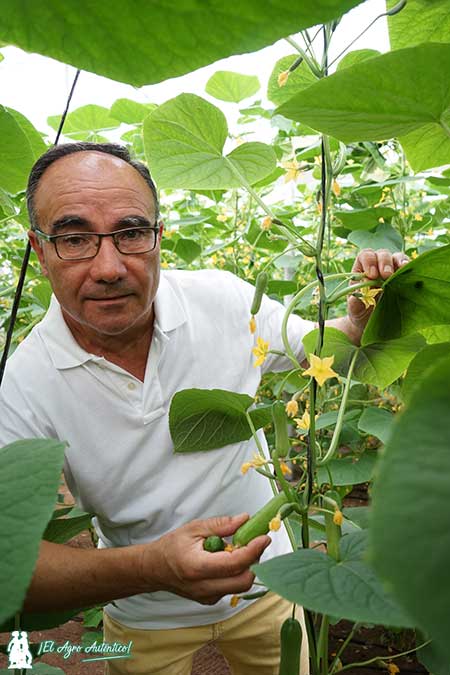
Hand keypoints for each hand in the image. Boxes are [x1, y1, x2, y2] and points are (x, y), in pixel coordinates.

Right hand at [139, 514, 270, 604]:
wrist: (154, 569)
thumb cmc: (171, 546)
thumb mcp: (193, 528)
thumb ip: (220, 525)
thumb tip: (244, 520)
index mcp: (198, 567)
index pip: (234, 563)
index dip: (253, 550)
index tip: (263, 537)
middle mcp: (204, 587)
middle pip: (243, 581)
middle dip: (254, 561)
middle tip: (253, 542)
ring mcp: (207, 597)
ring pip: (240, 586)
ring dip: (246, 567)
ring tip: (238, 549)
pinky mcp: (210, 600)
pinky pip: (232, 588)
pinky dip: (236, 574)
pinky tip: (228, 560)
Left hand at [347, 248, 408, 332]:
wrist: (372, 321)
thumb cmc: (361, 311)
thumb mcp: (355, 309)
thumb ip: (355, 302)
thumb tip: (359, 294)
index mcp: (361, 269)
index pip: (365, 256)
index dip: (369, 261)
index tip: (372, 275)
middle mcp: (377, 265)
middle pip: (382, 254)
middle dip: (384, 262)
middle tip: (386, 275)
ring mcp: (392, 269)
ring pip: (397, 257)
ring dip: (399, 261)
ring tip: (402, 268)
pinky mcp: (403, 276)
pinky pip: (408, 267)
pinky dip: (410, 267)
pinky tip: (411, 274)